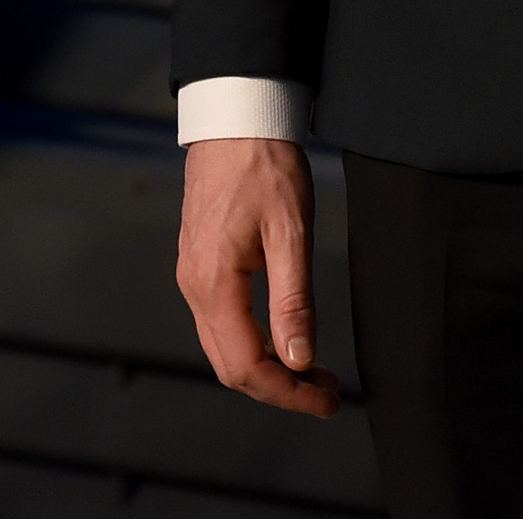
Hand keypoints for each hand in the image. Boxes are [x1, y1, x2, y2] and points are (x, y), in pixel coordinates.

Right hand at [175, 137, 343, 415]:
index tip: (326, 401)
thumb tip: (300, 358)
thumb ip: (294, 300)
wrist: (235, 121)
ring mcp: (193, 278)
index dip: (287, 393)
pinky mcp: (201, 267)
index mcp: (213, 284)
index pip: (246, 365)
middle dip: (280, 389)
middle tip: (328, 393)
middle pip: (231, 366)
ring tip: (316, 372)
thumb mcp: (291, 232)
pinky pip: (222, 324)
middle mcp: (195, 287)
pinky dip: (255, 344)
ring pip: (225, 348)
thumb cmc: (263, 166)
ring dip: (269, 369)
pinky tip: (286, 340)